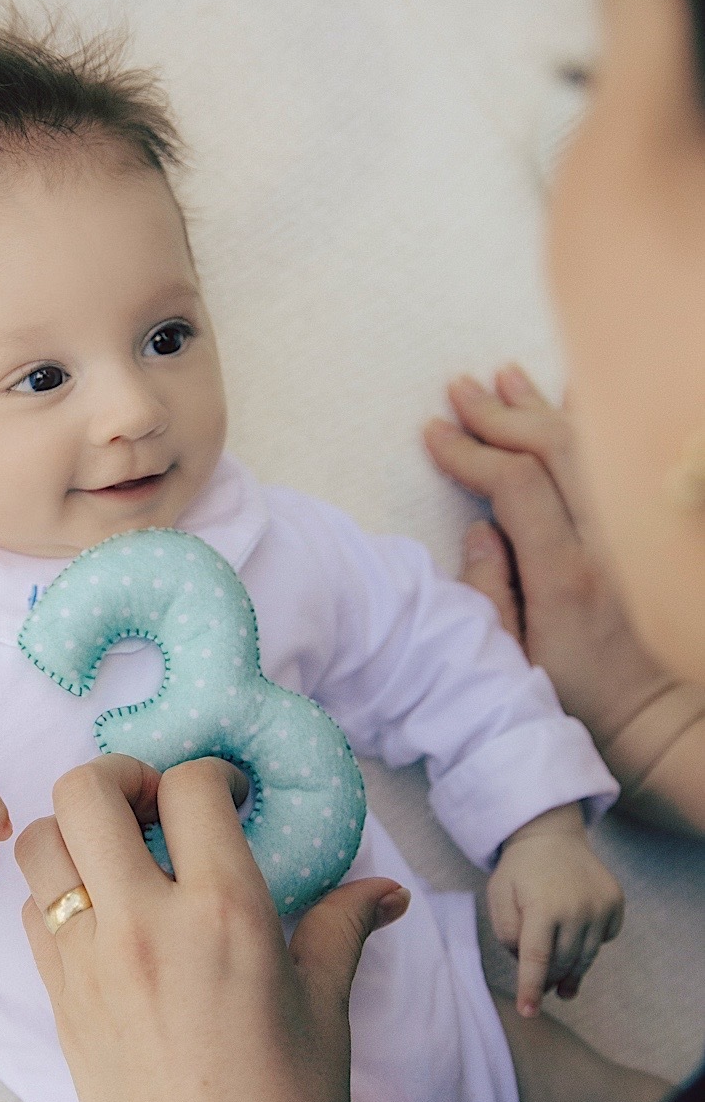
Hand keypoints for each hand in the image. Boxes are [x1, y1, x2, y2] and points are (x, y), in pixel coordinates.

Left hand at [15, 754, 408, 1101]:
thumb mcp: (326, 1009)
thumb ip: (342, 929)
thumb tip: (386, 891)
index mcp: (225, 913)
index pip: (192, 787)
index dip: (213, 774)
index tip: (230, 796)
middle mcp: (143, 923)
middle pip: (86, 790)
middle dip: (120, 774)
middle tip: (155, 803)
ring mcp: (88, 961)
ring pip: (39, 841)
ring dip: (73, 828)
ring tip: (117, 853)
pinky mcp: (58, 999)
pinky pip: (31, 908)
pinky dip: (55, 888)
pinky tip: (101, 913)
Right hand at [423, 365, 670, 751]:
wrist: (667, 725)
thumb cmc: (583, 705)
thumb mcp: (514, 665)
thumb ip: (489, 594)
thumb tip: (479, 529)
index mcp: (567, 576)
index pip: (516, 485)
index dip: (470, 452)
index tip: (433, 434)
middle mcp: (609, 544)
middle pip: (556, 450)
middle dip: (501, 414)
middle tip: (458, 390)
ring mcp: (637, 536)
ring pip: (596, 447)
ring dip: (545, 408)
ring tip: (505, 376)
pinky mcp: (650, 537)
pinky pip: (629, 463)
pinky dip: (600, 427)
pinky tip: (578, 398)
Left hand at [489, 805, 623, 1017]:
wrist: (551, 835)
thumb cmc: (518, 869)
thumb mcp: (498, 895)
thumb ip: (507, 932)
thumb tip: (527, 963)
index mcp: (542, 906)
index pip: (536, 960)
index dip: (531, 989)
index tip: (528, 1013)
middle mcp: (577, 908)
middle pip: (563, 962)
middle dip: (549, 978)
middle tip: (540, 987)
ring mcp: (601, 905)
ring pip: (586, 955)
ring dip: (571, 971)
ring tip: (560, 985)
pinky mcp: (616, 902)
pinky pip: (605, 939)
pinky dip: (590, 944)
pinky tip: (576, 937)